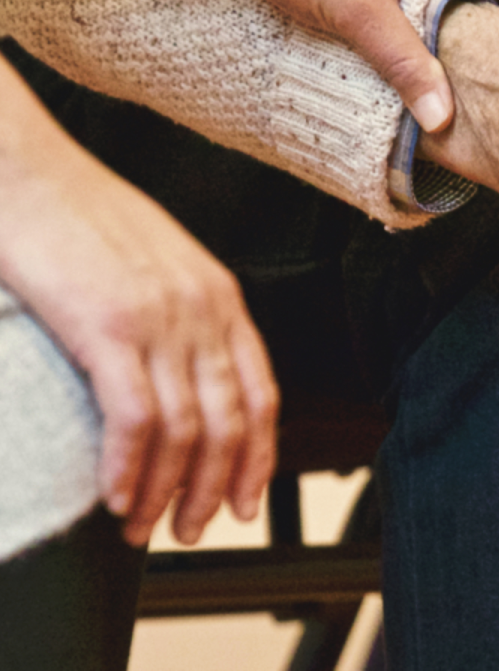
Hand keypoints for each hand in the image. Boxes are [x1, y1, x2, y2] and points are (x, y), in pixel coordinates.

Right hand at [0, 59, 278, 545]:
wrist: (32, 172)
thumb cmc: (84, 216)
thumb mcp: (159, 262)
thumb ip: (184, 314)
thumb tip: (183, 376)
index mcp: (221, 296)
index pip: (262, 393)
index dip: (258, 456)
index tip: (244, 500)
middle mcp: (203, 310)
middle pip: (232, 421)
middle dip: (215, 488)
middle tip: (192, 529)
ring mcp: (160, 318)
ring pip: (187, 430)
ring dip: (168, 492)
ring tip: (145, 527)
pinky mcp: (108, 326)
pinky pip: (135, 419)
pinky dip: (129, 469)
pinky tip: (115, 497)